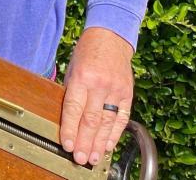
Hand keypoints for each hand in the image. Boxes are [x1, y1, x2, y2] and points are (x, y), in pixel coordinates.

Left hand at [59, 27, 134, 166]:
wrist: (111, 37)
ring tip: (94, 157)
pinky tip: (109, 145)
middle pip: (91, 120)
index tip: (68, 145)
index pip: (74, 109)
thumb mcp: (73, 68)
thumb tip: (68, 120)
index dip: (70, 130)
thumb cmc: (87, 52)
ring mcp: (116, 89)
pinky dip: (115, 133)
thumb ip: (72, 92)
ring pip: (107, 122)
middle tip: (80, 159)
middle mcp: (100, 84)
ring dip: (100, 143)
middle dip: (85, 142)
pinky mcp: (128, 93)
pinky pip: (121, 117)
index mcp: (82, 77)